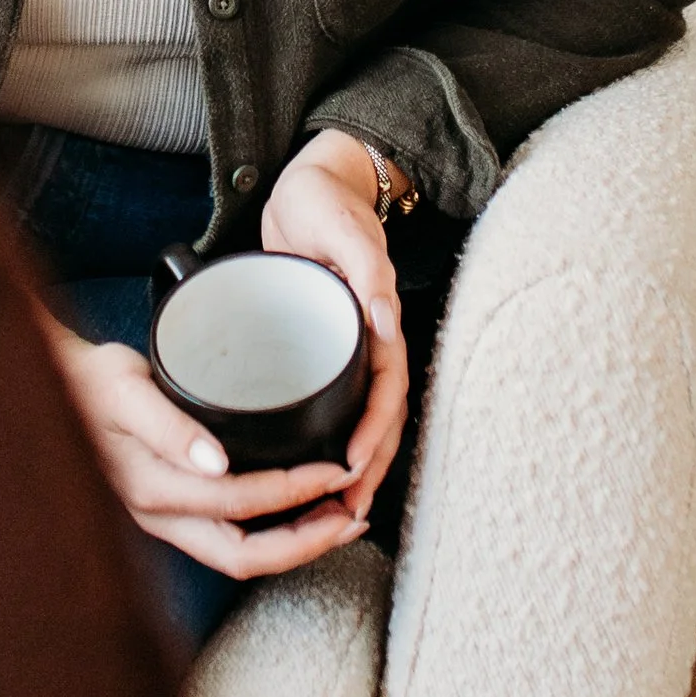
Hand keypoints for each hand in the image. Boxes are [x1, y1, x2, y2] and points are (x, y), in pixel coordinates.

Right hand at [37, 319, 368, 580]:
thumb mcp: (123, 388)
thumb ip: (167, 426)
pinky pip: (229, 538)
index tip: (335, 471)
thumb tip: (216, 464)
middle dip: (306, 542)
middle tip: (353, 515)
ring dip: (295, 542)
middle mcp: (160, 517)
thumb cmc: (87, 380)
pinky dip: (272, 529)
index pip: (239, 507)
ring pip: (240, 554)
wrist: (51, 387)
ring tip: (339, 517)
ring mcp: (165, 520)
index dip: (294, 495)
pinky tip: (298, 508)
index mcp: (152, 489)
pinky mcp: (172, 510)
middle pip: (246, 556)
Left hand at [257, 130, 409, 531]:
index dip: (374, 433)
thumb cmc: (324, 200)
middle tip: (344, 514)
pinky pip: (333, 402)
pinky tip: (307, 468)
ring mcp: (346, 346)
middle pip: (378, 417)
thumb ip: (367, 269)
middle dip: (369, 470)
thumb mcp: (343, 227)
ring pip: (359, 417)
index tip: (352, 468)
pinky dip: (327, 438)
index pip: (386, 391)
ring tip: (332, 510)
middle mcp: (368, 339)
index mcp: (377, 319)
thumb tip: (388, 322)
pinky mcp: (320, 347)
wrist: (308, 182)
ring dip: (353, 465)